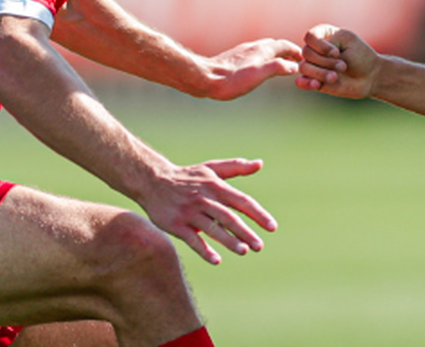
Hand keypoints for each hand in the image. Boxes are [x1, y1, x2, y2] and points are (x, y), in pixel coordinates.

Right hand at [139, 158, 277, 264]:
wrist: (153, 181)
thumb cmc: (188, 176)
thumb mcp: (211, 168)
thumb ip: (236, 167)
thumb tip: (260, 164)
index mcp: (215, 186)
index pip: (241, 200)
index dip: (257, 214)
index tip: (272, 227)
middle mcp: (204, 199)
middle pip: (228, 217)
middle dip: (245, 231)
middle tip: (259, 246)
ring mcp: (189, 212)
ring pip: (212, 228)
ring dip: (229, 240)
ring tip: (244, 251)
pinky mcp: (176, 224)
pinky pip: (192, 239)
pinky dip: (204, 250)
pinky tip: (216, 260)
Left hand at [203, 38, 301, 99]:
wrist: (204, 78)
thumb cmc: (232, 80)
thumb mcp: (259, 75)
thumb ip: (278, 67)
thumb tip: (294, 66)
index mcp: (262, 50)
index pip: (285, 45)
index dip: (296, 51)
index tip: (304, 58)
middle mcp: (253, 47)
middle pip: (275, 45)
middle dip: (287, 51)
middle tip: (295, 61)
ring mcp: (243, 51)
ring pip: (264, 49)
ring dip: (275, 54)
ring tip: (279, 64)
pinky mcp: (234, 58)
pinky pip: (254, 54)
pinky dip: (263, 58)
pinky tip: (258, 67)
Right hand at [294, 24, 379, 98]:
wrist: (370, 77)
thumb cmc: (361, 56)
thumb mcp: (348, 40)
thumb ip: (329, 41)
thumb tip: (310, 56)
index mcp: (323, 35)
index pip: (309, 37)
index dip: (320, 46)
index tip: (337, 52)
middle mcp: (316, 50)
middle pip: (306, 53)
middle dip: (325, 61)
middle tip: (343, 66)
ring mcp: (314, 65)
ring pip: (304, 67)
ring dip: (320, 73)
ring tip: (335, 77)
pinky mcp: (314, 81)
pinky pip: (300, 82)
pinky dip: (306, 83)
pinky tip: (317, 85)